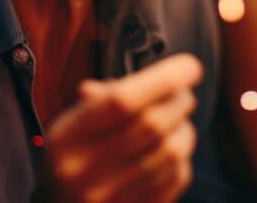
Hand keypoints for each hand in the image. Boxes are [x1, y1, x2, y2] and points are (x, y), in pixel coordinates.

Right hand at [44, 54, 202, 202]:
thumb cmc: (71, 158)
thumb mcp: (70, 125)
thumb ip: (104, 99)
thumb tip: (159, 78)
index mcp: (67, 139)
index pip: (121, 101)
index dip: (162, 79)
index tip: (190, 66)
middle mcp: (86, 171)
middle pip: (152, 124)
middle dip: (179, 101)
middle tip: (184, 93)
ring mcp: (110, 198)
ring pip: (171, 152)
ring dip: (185, 129)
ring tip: (179, 121)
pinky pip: (176, 179)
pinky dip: (182, 158)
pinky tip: (172, 151)